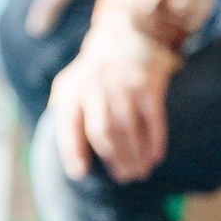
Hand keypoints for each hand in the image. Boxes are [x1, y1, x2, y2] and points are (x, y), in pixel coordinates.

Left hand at [49, 30, 177, 183]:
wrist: (122, 42)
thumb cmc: (92, 76)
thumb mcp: (69, 87)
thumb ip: (65, 116)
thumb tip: (69, 158)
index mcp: (71, 91)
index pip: (69, 124)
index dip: (72, 149)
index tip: (79, 172)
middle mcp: (95, 88)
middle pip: (102, 131)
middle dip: (113, 159)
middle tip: (123, 178)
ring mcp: (122, 86)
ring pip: (128, 128)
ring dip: (134, 155)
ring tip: (139, 173)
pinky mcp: (148, 86)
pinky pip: (153, 119)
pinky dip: (154, 141)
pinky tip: (155, 157)